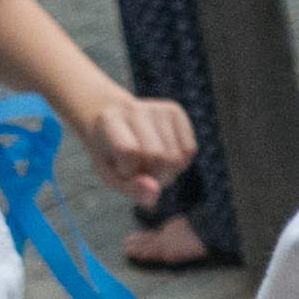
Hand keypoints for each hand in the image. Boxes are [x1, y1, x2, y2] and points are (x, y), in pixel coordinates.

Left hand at [71, 83, 198, 207]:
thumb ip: (131, 188)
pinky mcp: (175, 111)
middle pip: (159, 156)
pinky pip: (189, 150)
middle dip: (152, 176)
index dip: (128, 171)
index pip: (130, 152)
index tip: (120, 168)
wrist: (116, 124)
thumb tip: (155, 191)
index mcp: (109, 120)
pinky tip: (164, 157)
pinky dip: (179, 164)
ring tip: (151, 165)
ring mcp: (157, 107)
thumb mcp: (111, 176)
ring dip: (167, 173)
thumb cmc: (111, 155)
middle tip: (139, 171)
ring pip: (177, 157)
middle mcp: (134, 108)